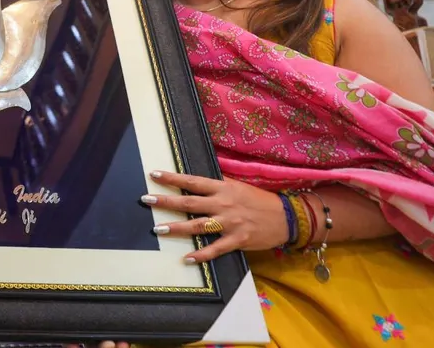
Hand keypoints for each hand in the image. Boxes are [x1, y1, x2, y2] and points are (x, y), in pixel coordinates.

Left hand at [144, 171, 287, 263]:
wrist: (286, 217)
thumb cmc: (259, 201)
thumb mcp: (238, 186)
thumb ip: (218, 185)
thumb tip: (196, 182)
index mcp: (223, 188)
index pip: (193, 181)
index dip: (172, 178)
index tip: (154, 174)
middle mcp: (223, 204)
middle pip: (190, 202)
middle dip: (166, 201)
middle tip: (146, 200)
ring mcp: (230, 223)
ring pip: (198, 225)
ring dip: (177, 228)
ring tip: (159, 230)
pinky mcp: (237, 240)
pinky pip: (216, 249)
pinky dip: (201, 255)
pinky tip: (187, 258)